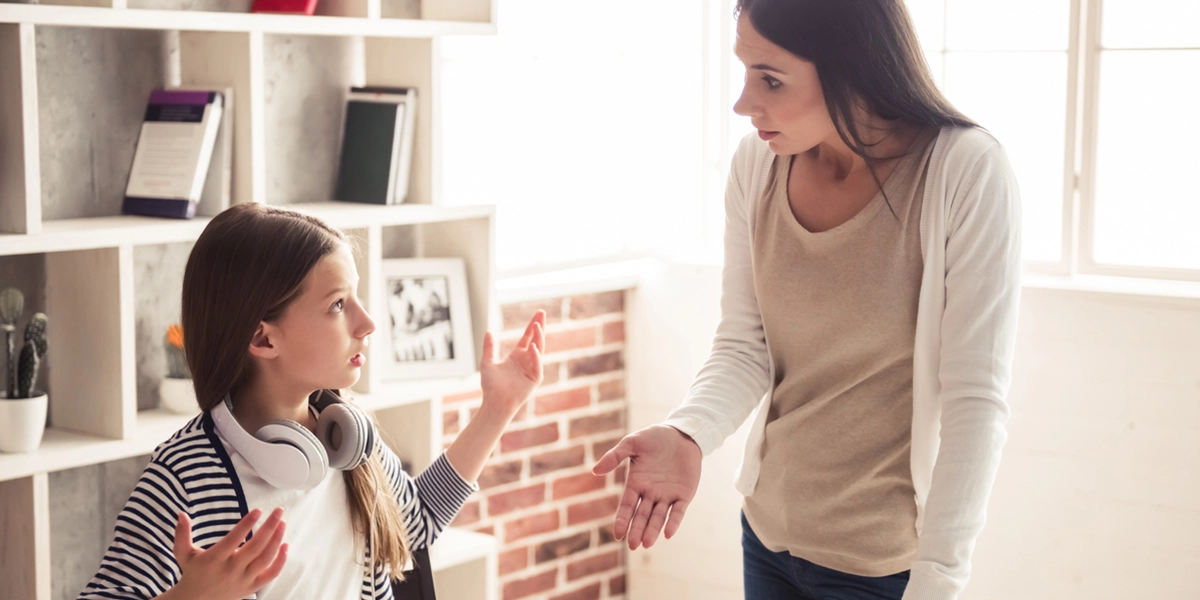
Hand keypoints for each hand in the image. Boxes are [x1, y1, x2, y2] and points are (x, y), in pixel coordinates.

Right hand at [168, 508, 287, 599]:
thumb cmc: (192, 572)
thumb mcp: (183, 554)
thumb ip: (182, 534)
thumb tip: (181, 514)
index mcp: (214, 559)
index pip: (233, 539)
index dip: (246, 524)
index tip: (257, 510)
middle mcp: (231, 570)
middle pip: (255, 547)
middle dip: (269, 527)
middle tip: (279, 511)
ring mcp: (243, 579)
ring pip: (265, 559)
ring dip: (276, 540)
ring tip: (282, 523)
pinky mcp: (251, 587)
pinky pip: (270, 575)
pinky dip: (280, 561)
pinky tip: (285, 545)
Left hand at [479, 310, 544, 417]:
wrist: (495, 403)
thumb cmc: (491, 386)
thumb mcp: (487, 363)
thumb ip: (489, 348)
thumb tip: (488, 331)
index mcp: (517, 356)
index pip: (528, 337)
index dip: (533, 325)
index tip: (538, 313)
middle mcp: (527, 360)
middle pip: (536, 339)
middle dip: (539, 326)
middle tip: (542, 313)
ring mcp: (532, 369)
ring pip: (539, 350)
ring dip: (539, 338)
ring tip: (537, 325)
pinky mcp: (535, 379)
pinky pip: (537, 365)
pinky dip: (535, 356)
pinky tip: (533, 348)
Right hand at [592, 425, 701, 549]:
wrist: (682, 432)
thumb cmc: (655, 437)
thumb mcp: (632, 443)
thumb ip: (615, 456)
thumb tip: (595, 471)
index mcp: (636, 483)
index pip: (627, 506)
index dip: (622, 520)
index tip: (618, 535)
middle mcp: (651, 493)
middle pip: (642, 516)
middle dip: (637, 530)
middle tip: (632, 545)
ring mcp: (668, 495)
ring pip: (658, 517)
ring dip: (653, 530)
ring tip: (646, 543)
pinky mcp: (684, 494)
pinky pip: (678, 512)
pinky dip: (673, 522)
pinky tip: (668, 533)